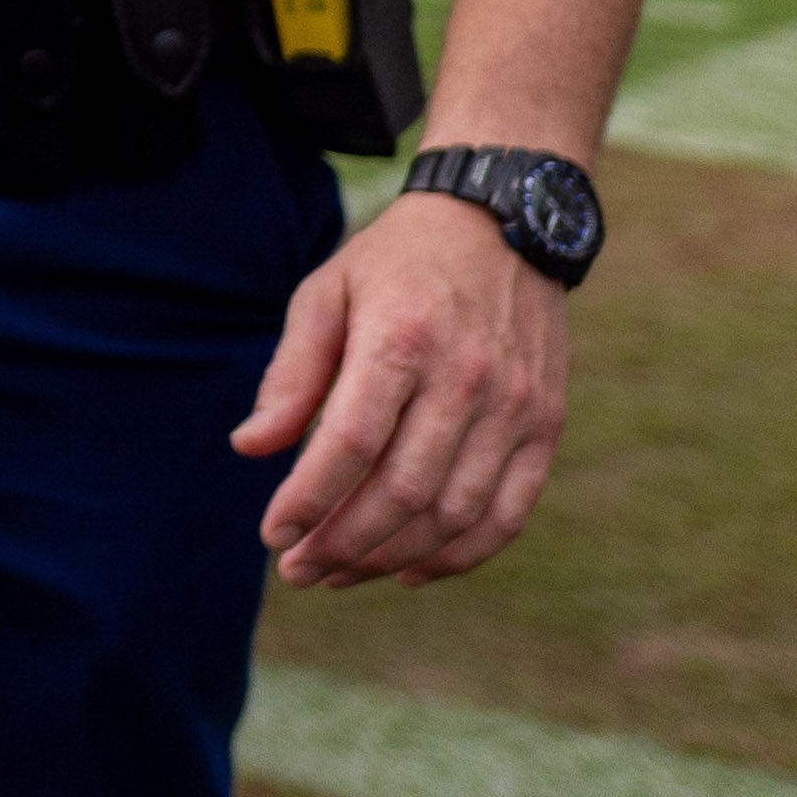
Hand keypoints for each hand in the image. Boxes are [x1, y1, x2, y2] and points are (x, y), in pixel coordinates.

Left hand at [234, 183, 575, 585]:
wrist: (504, 222)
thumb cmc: (397, 264)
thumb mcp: (326, 293)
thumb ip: (291, 372)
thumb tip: (251, 448)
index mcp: (403, 338)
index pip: (351, 443)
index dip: (308, 500)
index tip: (272, 536)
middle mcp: (467, 377)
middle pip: (403, 491)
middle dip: (342, 544)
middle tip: (298, 569)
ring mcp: (515, 406)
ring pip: (453, 515)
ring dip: (390, 558)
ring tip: (339, 573)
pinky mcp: (545, 425)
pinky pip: (506, 514)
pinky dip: (458, 557)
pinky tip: (407, 571)